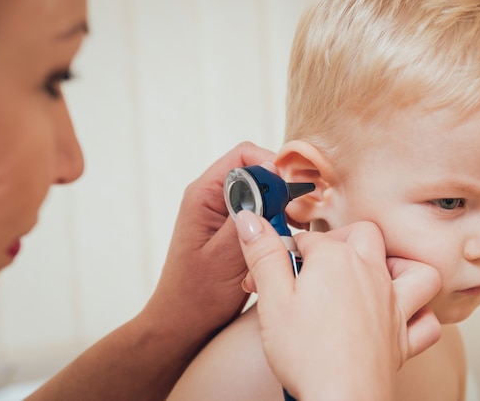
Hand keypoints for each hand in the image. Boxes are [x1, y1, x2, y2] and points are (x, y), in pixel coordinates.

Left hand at [141, 142, 274, 345]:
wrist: (184, 322)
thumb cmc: (198, 294)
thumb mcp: (226, 254)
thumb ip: (248, 215)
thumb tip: (270, 177)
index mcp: (204, 195)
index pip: (244, 156)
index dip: (272, 166)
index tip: (291, 191)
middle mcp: (212, 197)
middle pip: (256, 173)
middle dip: (280, 192)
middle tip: (296, 218)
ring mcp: (222, 213)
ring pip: (262, 195)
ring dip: (279, 213)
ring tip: (287, 236)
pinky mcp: (232, 228)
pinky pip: (260, 215)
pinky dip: (273, 228)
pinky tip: (277, 247)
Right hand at [234, 211, 440, 400]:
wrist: (339, 399)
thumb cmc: (305, 352)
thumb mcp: (272, 298)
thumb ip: (263, 254)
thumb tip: (249, 219)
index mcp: (336, 260)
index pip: (307, 238)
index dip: (282, 253)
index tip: (269, 271)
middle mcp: (370, 274)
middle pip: (364, 234)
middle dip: (340, 240)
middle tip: (316, 264)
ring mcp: (392, 305)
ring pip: (414, 270)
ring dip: (397, 267)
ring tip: (372, 276)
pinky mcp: (403, 339)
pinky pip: (427, 320)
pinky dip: (419, 314)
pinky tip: (400, 316)